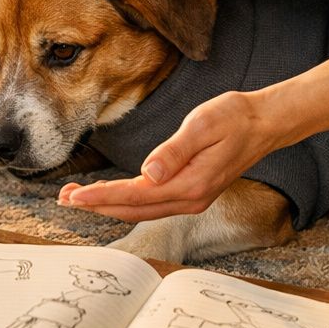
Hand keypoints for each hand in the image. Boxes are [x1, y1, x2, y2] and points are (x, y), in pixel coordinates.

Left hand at [59, 90, 279, 221]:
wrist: (265, 124)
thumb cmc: (234, 117)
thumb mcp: (203, 124)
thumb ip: (175, 150)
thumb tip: (149, 173)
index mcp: (190, 184)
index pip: (135, 195)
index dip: (101, 197)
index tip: (74, 197)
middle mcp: (190, 199)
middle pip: (133, 209)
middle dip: (97, 206)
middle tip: (63, 199)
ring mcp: (192, 199)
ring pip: (140, 210)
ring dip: (109, 205)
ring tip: (78, 197)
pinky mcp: (192, 193)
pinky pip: (152, 204)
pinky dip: (126, 201)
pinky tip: (111, 194)